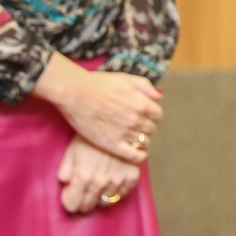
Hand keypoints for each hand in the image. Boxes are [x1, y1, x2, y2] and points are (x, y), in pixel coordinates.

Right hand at [32, 53, 162, 162]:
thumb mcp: (127, 79)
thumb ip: (146, 87)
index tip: (145, 115)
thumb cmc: (99, 84)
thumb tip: (159, 97)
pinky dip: (139, 156)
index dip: (152, 115)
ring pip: (144, 141)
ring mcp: (124, 133)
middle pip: (151, 128)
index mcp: (141, 103)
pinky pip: (132, 155)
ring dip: (141, 138)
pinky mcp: (112, 144)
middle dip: (146, 126)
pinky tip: (139, 154)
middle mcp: (136, 119)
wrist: (76, 94)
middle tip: (137, 125)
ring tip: (134, 136)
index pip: (157, 115)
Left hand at [58, 134, 142, 214]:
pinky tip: (112, 181)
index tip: (71, 192)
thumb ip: (65, 172)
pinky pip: (124, 193)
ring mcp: (118, 179)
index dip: (69, 200)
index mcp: (83, 177)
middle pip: (88, 206)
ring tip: (99, 182)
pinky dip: (117, 190)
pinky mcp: (132, 174)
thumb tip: (67, 185)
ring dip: (100, 195)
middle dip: (83, 200)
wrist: (115, 120)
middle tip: (83, 189)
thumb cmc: (90, 135)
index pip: (72, 205)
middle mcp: (101, 182)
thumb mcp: (71, 151)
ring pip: (106, 202)